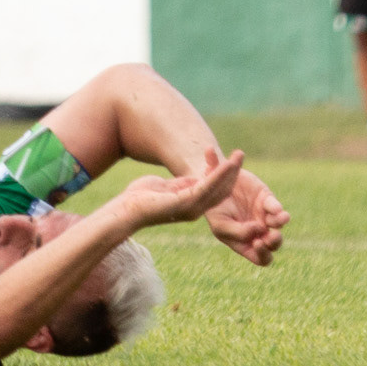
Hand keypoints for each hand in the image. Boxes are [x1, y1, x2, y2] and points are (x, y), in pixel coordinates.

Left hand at [112, 148, 245, 233]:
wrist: (126, 210)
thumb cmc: (140, 198)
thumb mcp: (165, 188)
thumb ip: (181, 185)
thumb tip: (194, 179)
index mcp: (191, 204)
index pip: (214, 191)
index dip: (224, 176)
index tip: (232, 161)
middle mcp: (195, 209)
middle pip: (221, 191)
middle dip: (232, 173)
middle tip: (240, 155)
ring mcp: (191, 208)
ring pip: (216, 190)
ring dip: (228, 173)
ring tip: (238, 157)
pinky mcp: (183, 203)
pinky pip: (205, 188)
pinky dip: (217, 176)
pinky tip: (225, 166)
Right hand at [203, 167, 289, 265]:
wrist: (211, 180)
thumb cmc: (212, 206)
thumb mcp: (219, 223)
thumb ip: (238, 232)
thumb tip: (260, 229)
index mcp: (244, 242)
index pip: (260, 258)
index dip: (263, 255)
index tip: (256, 242)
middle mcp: (256, 231)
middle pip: (272, 245)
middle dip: (274, 242)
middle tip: (271, 235)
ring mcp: (262, 215)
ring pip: (278, 226)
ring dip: (279, 224)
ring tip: (279, 218)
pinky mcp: (265, 198)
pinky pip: (276, 207)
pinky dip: (278, 209)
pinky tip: (277, 210)